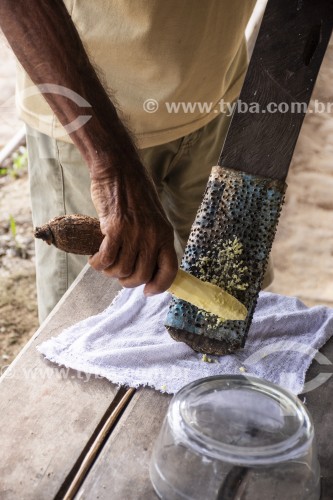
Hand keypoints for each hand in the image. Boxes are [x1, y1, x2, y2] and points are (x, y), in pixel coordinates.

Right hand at [88, 156, 177, 294]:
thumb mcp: (154, 217)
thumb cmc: (135, 192)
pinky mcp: (114, 229)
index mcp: (165, 234)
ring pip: (121, 270)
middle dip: (127, 281)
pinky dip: (98, 263)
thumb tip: (146, 267)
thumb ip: (153, 240)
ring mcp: (134, 233)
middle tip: (118, 273)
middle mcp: (152, 236)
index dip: (159, 286)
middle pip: (141, 276)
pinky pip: (105, 259)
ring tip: (104, 262)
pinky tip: (94, 258)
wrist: (119, 169)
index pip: (169, 270)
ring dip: (110, 271)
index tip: (147, 291)